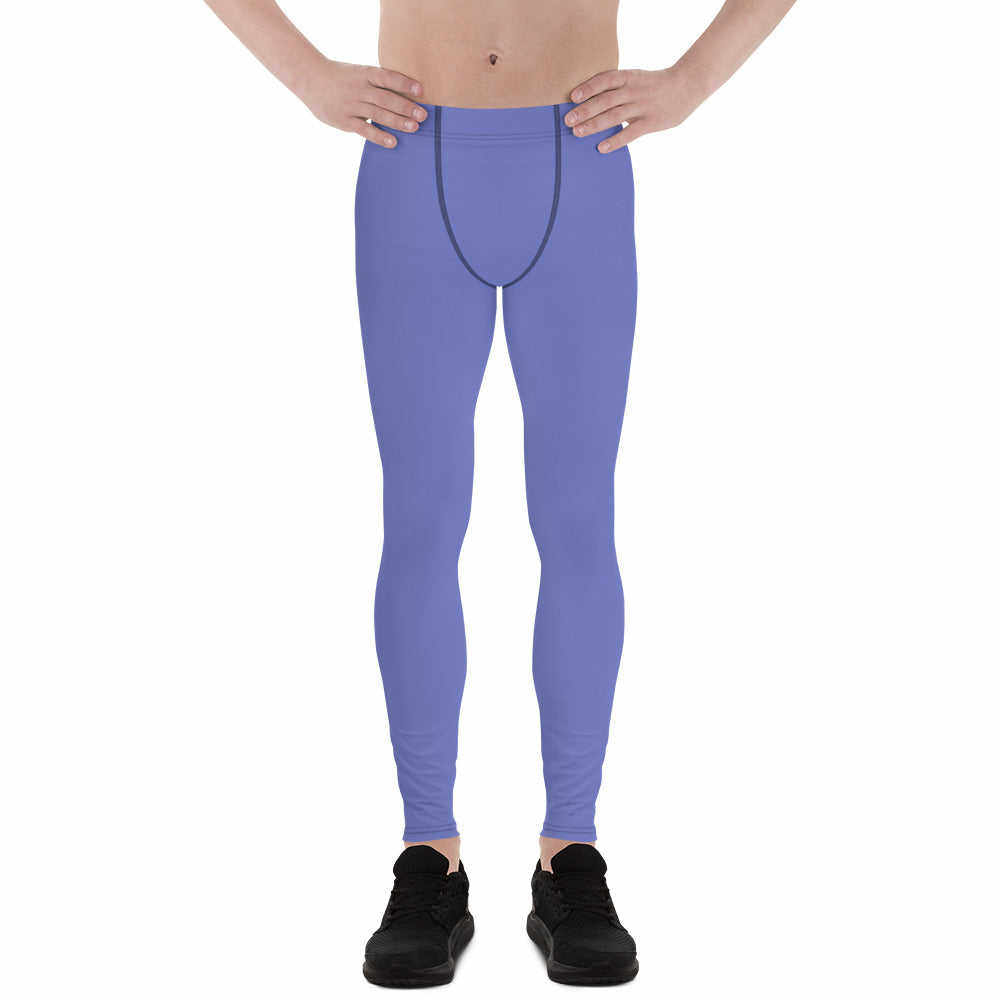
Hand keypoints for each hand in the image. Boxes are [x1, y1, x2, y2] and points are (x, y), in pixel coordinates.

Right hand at [302, 60, 426, 147]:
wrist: (311, 79)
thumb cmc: (342, 78)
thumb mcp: (359, 73)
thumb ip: (378, 83)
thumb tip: (405, 95)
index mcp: (364, 74)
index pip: (387, 77)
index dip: (404, 83)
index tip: (420, 90)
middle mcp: (359, 89)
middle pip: (386, 98)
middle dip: (406, 107)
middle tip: (423, 115)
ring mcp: (351, 105)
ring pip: (378, 114)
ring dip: (397, 121)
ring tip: (414, 127)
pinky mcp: (344, 121)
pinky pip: (364, 130)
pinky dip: (379, 136)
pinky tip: (393, 142)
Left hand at [565, 67, 701, 152]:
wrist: (687, 85)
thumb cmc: (655, 85)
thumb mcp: (636, 79)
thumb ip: (618, 88)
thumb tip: (592, 102)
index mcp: (629, 77)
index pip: (605, 80)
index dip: (588, 87)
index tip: (572, 97)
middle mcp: (633, 91)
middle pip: (605, 100)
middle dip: (585, 110)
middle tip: (567, 120)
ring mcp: (642, 106)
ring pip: (614, 116)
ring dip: (594, 125)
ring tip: (577, 133)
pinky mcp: (651, 122)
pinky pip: (630, 133)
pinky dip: (615, 141)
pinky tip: (601, 148)